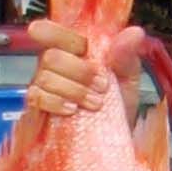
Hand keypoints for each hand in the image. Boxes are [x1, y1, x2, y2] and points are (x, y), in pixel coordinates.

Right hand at [26, 19, 143, 125]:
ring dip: (74, 90)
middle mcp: (52, 67)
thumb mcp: (127, 79)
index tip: (81, 47)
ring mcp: (42, 87)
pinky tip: (73, 110)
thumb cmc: (117, 105)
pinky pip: (37, 98)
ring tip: (97, 103)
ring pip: (44, 77)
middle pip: (50, 56)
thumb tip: (135, 32)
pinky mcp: (36, 109)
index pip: (50, 31)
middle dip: (80, 71)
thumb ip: (127, 55)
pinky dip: (57, 102)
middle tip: (103, 85)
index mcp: (71, 52)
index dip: (57, 33)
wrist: (113, 139)